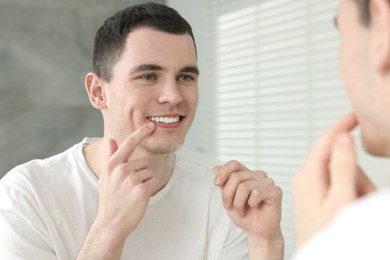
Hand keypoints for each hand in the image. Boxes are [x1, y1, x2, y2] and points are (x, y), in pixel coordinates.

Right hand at [95, 122, 159, 238]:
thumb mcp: (105, 176)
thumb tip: (110, 139)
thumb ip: (110, 157)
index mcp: (112, 164)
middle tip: (130, 188)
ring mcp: (131, 179)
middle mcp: (121, 169)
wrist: (111, 223)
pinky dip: (151, 190)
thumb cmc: (110, 199)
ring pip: (150, 172)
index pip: (129, 143)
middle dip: (142, 174)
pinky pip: (155, 182)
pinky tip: (140, 198)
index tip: (151, 125)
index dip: (141, 133)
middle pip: (144, 162)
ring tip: (133, 194)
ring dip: (146, 182)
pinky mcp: (142, 189)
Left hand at [214, 161, 282, 240]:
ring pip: (244, 187)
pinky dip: (251, 203)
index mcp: (247, 174)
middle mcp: (258, 175)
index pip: (234, 164)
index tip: (216, 184)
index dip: (223, 172)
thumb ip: (223, 183)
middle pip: (236, 177)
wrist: (257, 231)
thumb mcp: (227, 198)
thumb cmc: (244, 214)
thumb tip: (216, 168)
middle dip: (227, 195)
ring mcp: (268, 182)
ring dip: (238, 203)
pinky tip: (255, 207)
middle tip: (230, 206)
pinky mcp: (276, 191)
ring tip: (242, 210)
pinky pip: (257, 193)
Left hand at [292, 113, 375, 247]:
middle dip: (355, 172)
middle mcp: (305, 176)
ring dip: (354, 185)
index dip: (341, 125)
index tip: (355, 115)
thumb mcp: (340, 199)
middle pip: (337, 160)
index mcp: (309, 174)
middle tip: (359, 194)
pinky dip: (347, 192)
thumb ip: (341, 166)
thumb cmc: (327, 232)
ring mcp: (309, 185)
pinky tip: (346, 208)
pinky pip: (336, 184)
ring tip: (352, 206)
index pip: (326, 141)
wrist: (317, 253)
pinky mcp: (313, 194)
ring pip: (339, 173)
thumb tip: (341, 137)